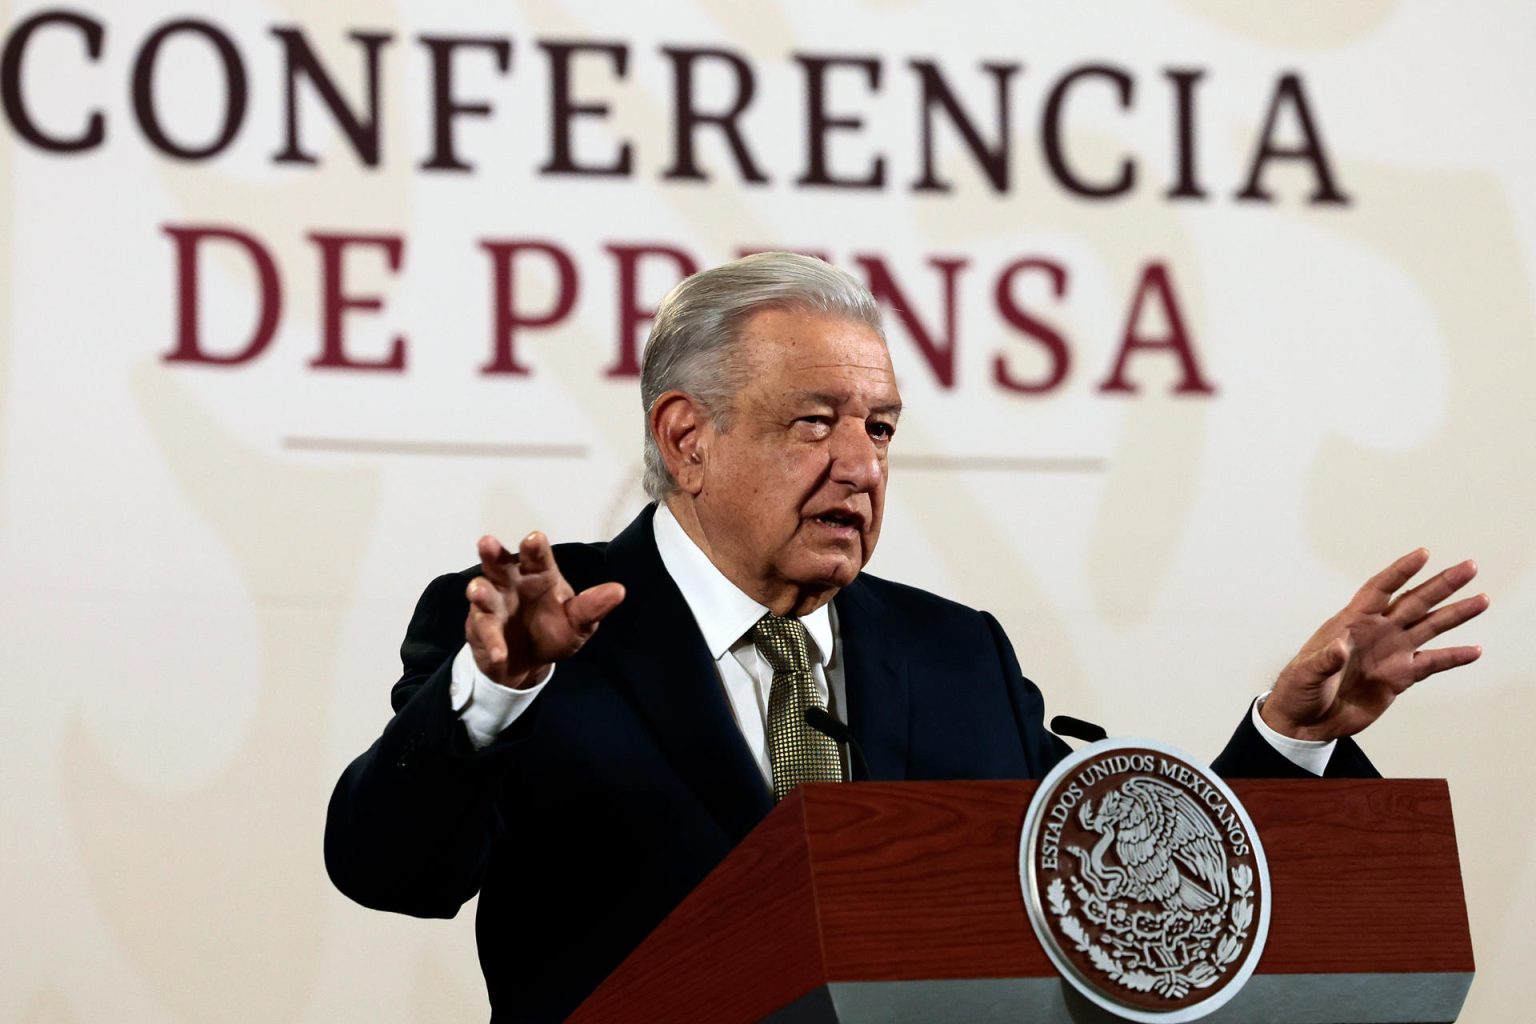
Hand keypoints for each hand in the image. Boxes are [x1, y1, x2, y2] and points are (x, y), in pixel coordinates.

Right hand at [465, 532, 625, 689]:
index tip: (534, 538)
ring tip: (478, 592)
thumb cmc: (553, 631)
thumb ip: (592, 607)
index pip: (537, 558)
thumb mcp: (579, 623)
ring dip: (479, 591)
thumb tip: (619, 591)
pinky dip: (491, 641)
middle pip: (500, 564)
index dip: (535, 548)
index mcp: (539, 576)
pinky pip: (484, 631)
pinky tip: (499, 653)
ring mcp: (493, 603)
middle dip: (493, 554)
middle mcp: (512, 583)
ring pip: (482, 590)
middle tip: (487, 543)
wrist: (529, 662)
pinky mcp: (481, 627)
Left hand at [1262, 549, 1487, 741]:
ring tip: (1481, 599)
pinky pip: (1432, 663)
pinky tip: (1475, 650)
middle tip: (1469, 567)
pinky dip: (1453, 657)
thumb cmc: (1299, 689)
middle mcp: (1377, 631)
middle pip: (1414, 601)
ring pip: (1429, 627)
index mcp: (1351, 622)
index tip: (1424, 554)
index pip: (1379, 589)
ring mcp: (1391, 652)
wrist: (1306, 720)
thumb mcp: (1306, 673)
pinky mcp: (1400, 677)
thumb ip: (1325, 659)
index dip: (1401, 571)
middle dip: (1441, 584)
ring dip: (1455, 614)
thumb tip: (1340, 647)